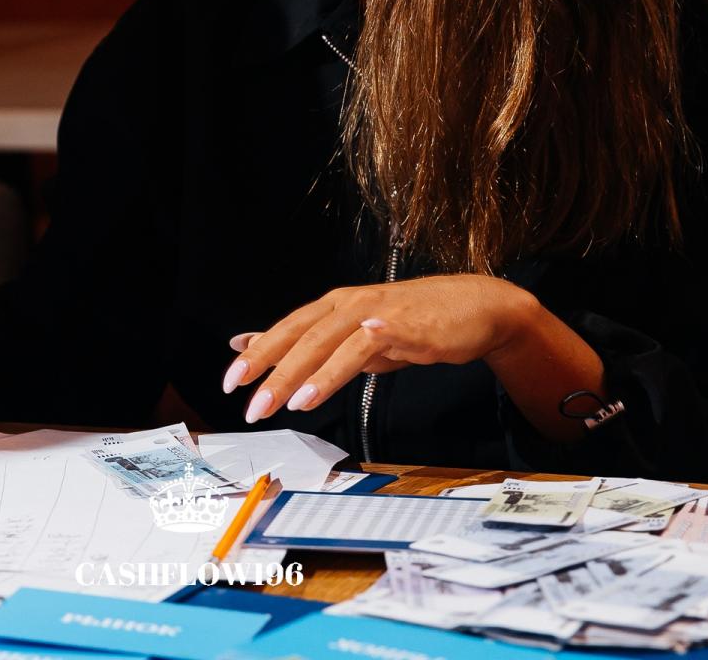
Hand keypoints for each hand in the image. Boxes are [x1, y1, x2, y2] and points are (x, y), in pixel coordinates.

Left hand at [223, 275, 531, 422]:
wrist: (476, 308)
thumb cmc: (417, 324)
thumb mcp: (361, 336)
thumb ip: (320, 345)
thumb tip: (275, 348)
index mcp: (336, 306)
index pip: (287, 328)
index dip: (257, 352)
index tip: (231, 379)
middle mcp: (347, 303)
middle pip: (295, 334)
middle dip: (264, 366)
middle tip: (241, 397)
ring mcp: (371, 312)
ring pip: (319, 343)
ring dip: (291, 375)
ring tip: (269, 405)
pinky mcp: (396, 328)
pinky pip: (354, 353)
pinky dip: (329, 375)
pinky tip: (310, 396)